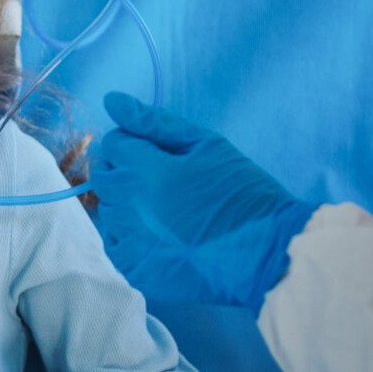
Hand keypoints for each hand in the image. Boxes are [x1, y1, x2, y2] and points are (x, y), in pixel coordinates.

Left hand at [93, 92, 318, 308]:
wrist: (268, 253)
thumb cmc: (243, 192)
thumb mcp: (207, 145)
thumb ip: (154, 122)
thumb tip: (111, 100)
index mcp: (144, 171)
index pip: (113, 143)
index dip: (136, 143)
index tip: (162, 155)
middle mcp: (129, 207)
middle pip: (104, 177)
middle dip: (126, 171)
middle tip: (164, 181)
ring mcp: (131, 243)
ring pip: (108, 211)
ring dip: (128, 205)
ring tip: (169, 211)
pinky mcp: (137, 272)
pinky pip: (117, 246)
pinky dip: (132, 238)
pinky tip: (164, 236)